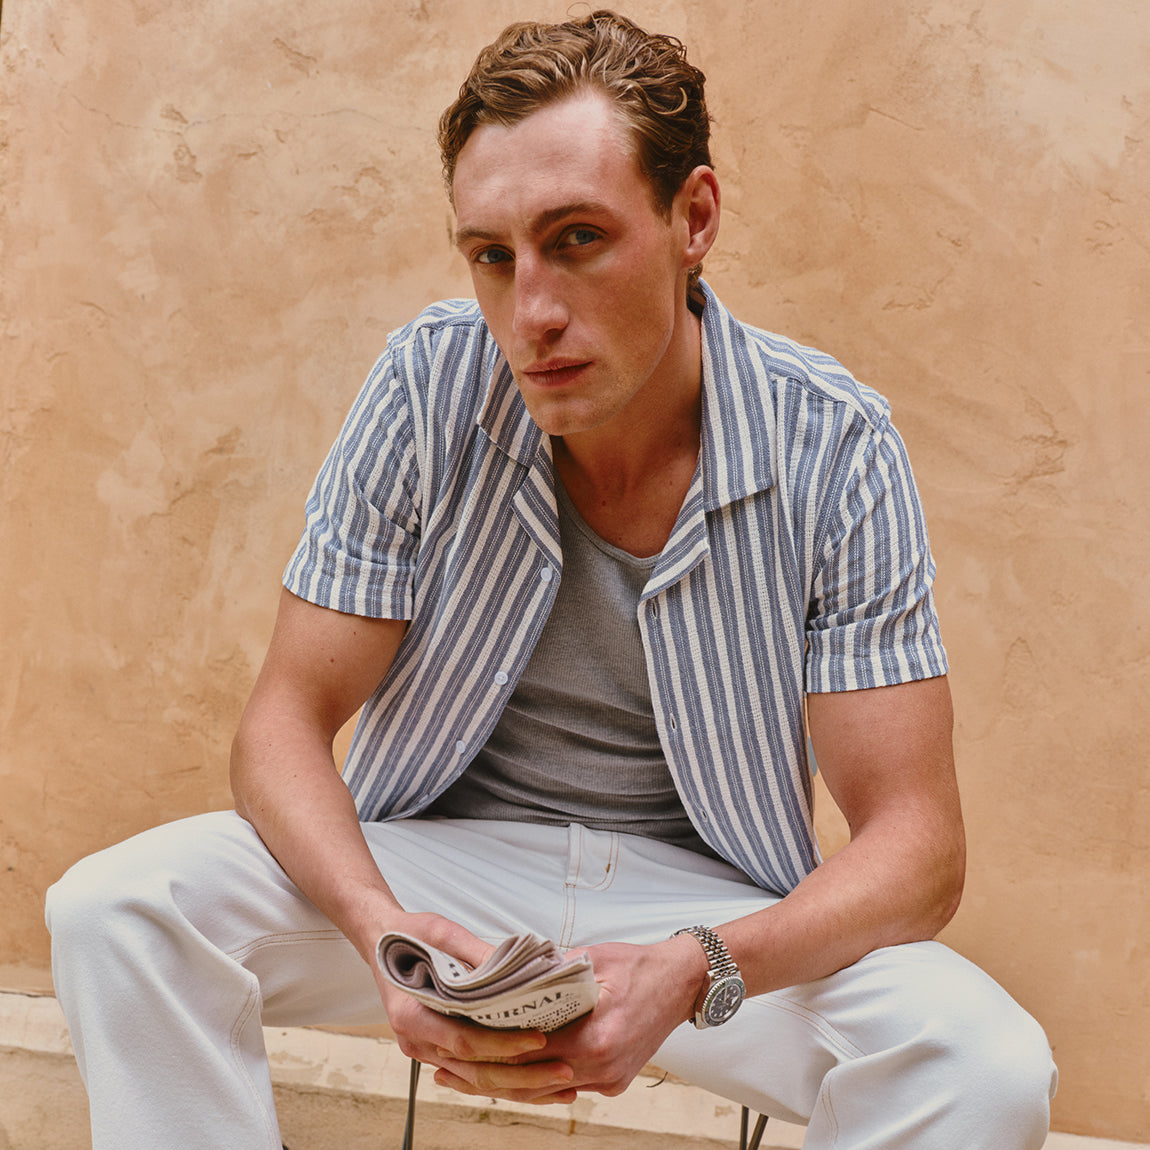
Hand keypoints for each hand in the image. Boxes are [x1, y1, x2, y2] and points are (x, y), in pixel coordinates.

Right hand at [372, 911, 577, 1102]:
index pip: (465, 1042)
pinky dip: (504, 1076)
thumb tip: (515, 972)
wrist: (380, 942)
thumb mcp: (442, 934)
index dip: (504, 1044)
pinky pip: (471, 1071)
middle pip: (475, 1072)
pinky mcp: (435, 1049)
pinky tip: (536, 1078)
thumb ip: (476, 954)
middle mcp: (416, 1041)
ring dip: (520, 1085)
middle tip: (565, 1072)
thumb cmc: (407, 936)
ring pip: (476, 1080)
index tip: (539, 1039)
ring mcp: (424, 1050)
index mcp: (412, 1015)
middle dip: (523, 1077)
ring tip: (560, 1084)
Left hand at [429, 934, 704, 1102]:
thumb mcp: (591, 959)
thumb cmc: (638, 965)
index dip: (489, 1048)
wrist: (684, 982)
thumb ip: (550, 973)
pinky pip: (567, 1086)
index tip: (457, 1042)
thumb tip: (507, 972)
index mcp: (595, 1036)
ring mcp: (609, 1079)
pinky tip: (512, 1074)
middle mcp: (602, 1065)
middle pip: (531, 1078)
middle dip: (488, 1074)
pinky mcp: (614, 1082)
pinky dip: (539, 1080)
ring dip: (509, 1083)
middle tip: (445, 1070)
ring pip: (546, 1089)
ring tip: (466, 1077)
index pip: (528, 1050)